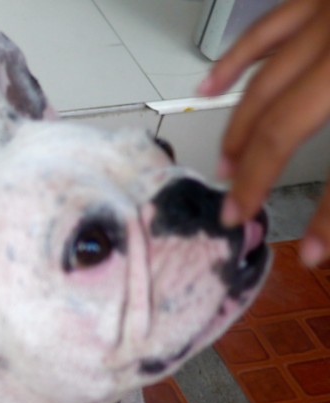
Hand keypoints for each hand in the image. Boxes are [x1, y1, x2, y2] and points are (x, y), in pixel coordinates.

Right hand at [198, 0, 329, 266]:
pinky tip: (212, 87)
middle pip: (284, 128)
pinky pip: (263, 31)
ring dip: (238, 132)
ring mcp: (327, 19)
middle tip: (238, 210)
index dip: (329, 220)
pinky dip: (233, 63)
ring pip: (264, 87)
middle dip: (255, 176)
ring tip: (226, 166)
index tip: (314, 252)